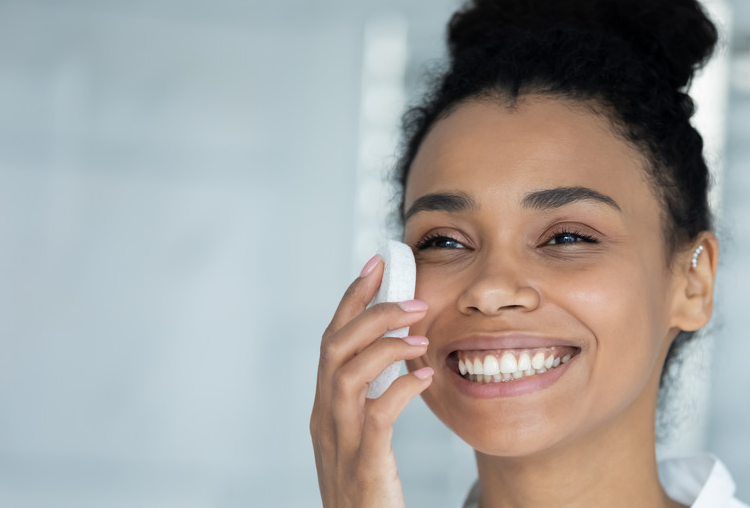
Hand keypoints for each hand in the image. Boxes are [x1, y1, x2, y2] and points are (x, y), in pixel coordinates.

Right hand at [311, 255, 433, 506]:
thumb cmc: (367, 491)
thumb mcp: (362, 439)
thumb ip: (371, 401)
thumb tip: (400, 361)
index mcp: (326, 409)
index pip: (331, 341)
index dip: (351, 300)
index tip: (376, 265)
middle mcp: (325, 420)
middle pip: (333, 348)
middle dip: (369, 313)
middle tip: (412, 297)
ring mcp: (339, 443)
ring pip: (346, 374)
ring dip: (385, 346)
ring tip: (420, 336)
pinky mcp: (363, 466)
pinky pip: (376, 416)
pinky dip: (399, 389)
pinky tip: (424, 378)